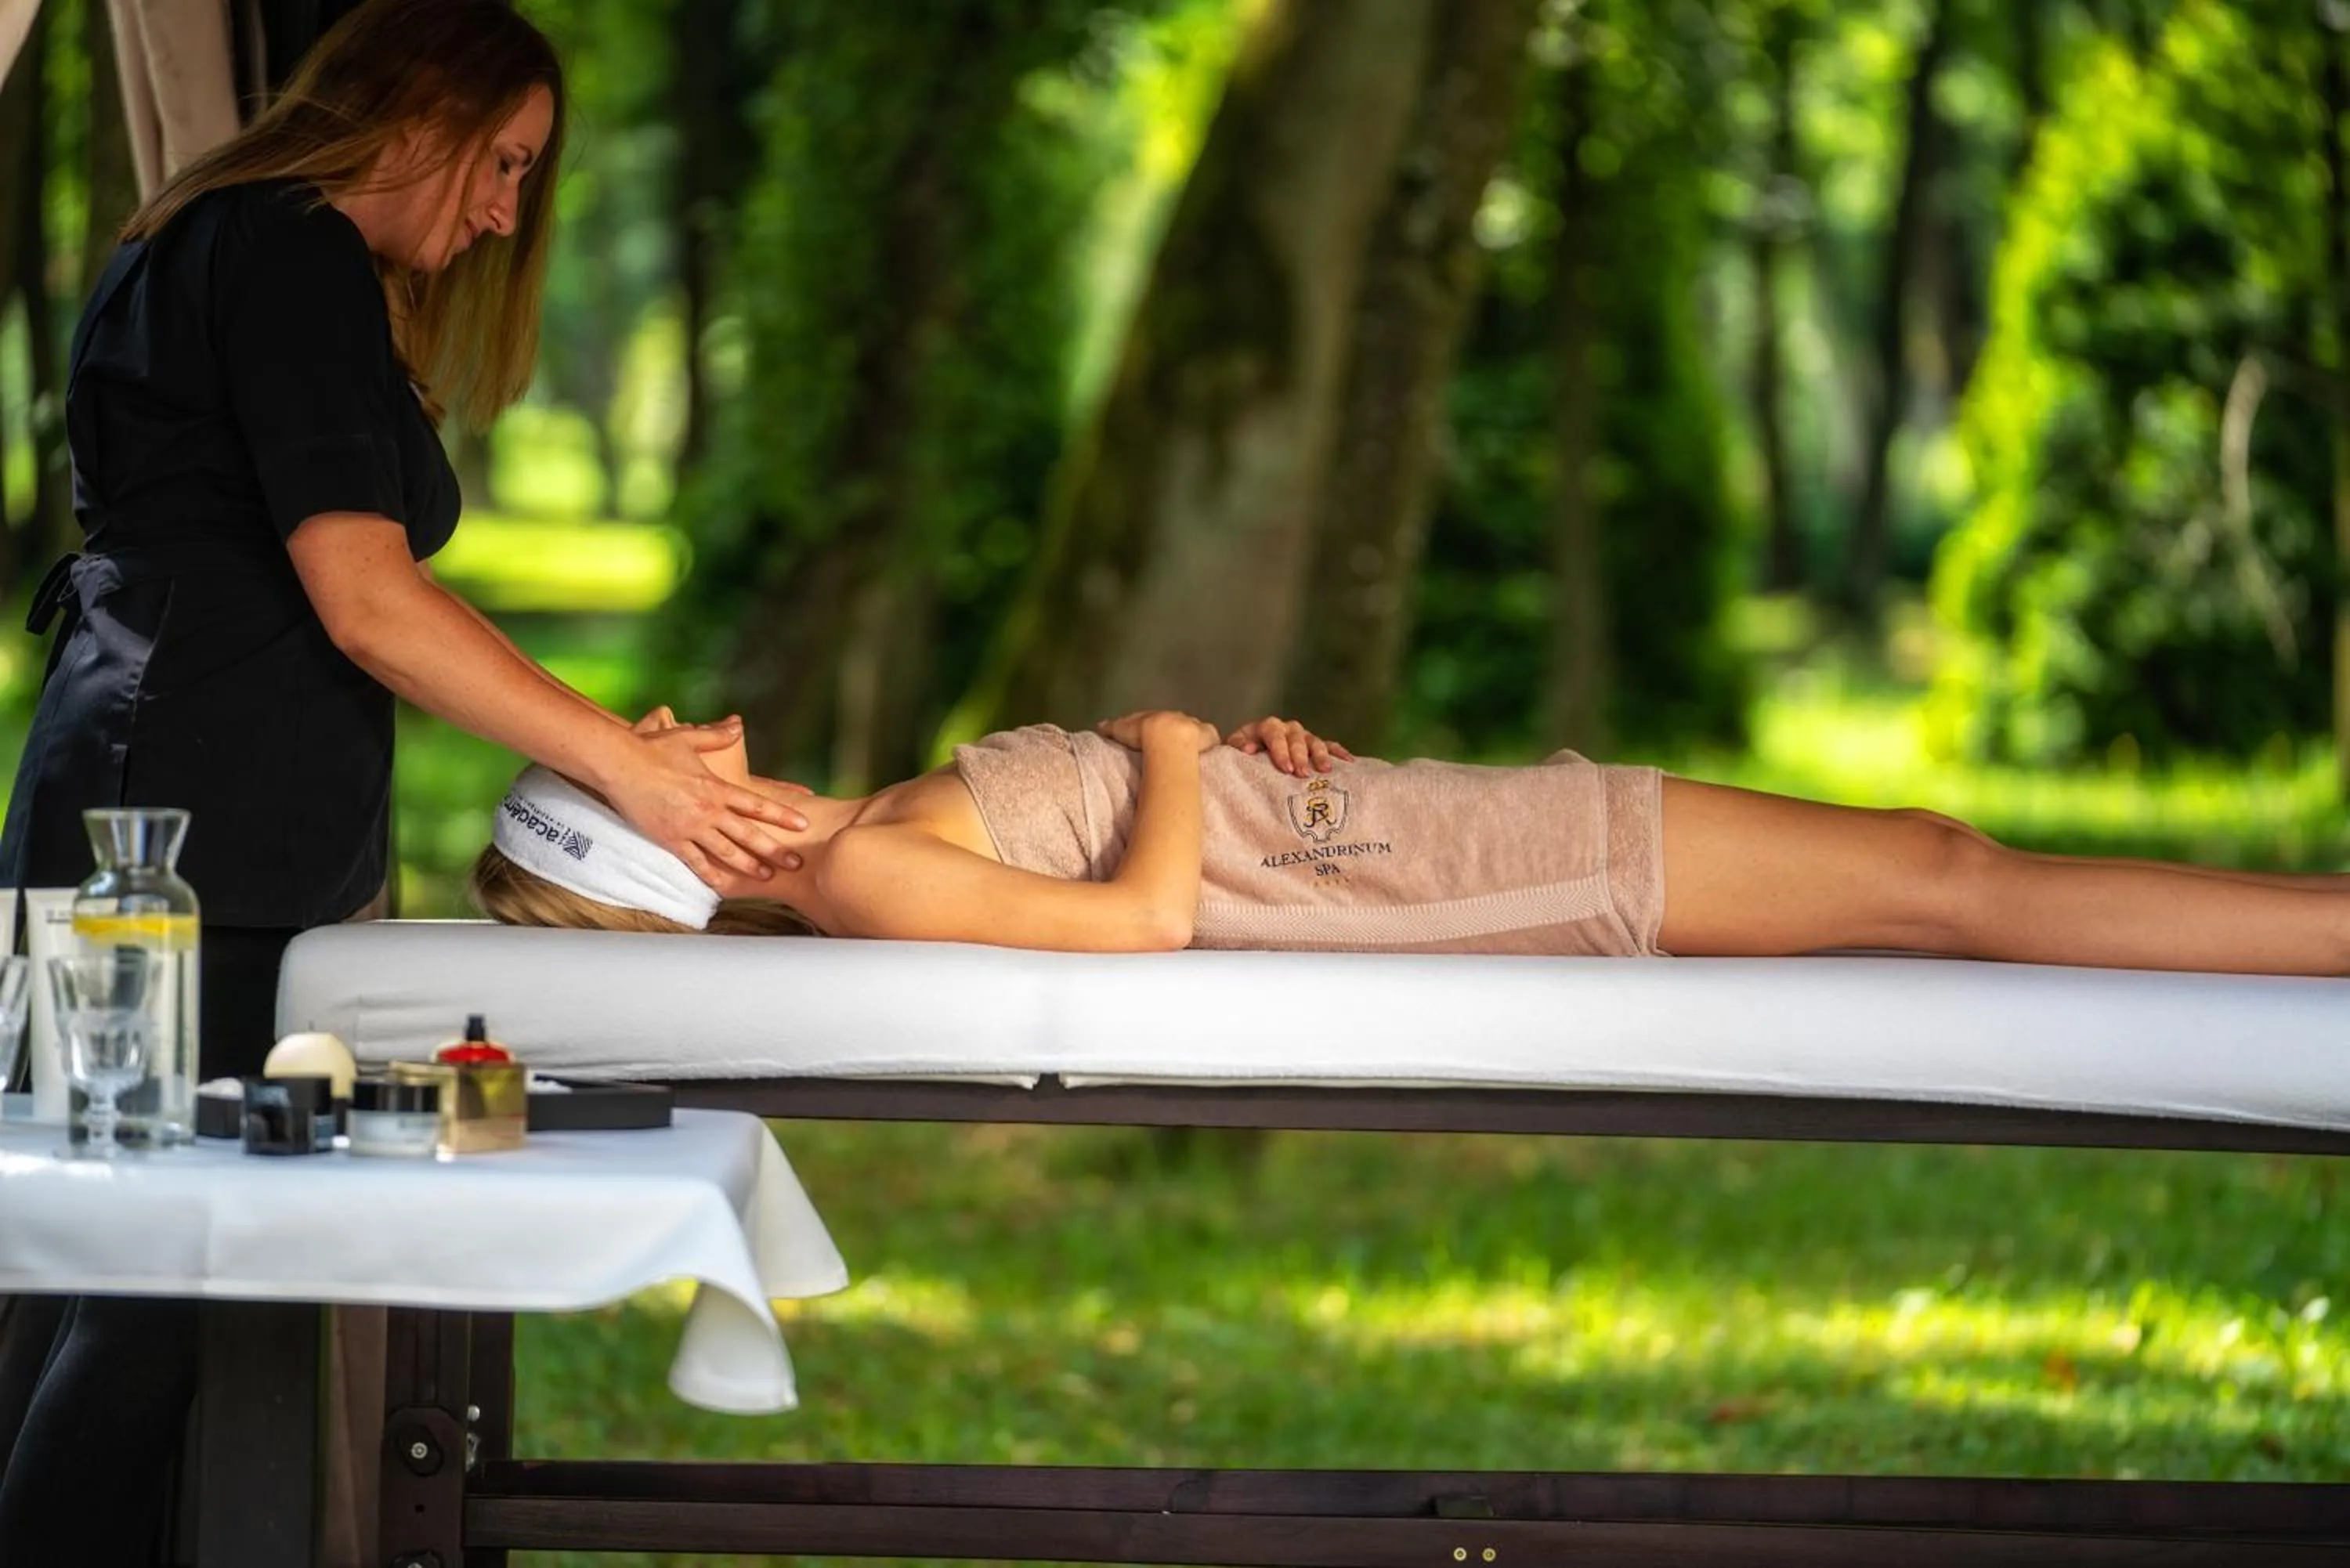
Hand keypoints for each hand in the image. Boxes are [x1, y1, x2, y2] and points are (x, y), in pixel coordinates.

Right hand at [602, 712, 810, 884]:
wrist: (619, 765)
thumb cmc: (652, 748)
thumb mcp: (688, 738)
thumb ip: (716, 736)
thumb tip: (737, 724)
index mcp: (715, 788)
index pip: (756, 805)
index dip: (782, 816)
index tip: (803, 825)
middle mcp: (707, 811)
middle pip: (748, 835)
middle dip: (774, 850)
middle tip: (795, 863)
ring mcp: (689, 828)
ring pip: (726, 853)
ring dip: (748, 866)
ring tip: (766, 877)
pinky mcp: (670, 840)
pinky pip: (694, 863)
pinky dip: (710, 876)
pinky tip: (723, 887)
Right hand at [1094, 710, 1220, 753]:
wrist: (1167, 736)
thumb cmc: (1142, 732)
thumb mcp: (1121, 729)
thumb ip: (1112, 727)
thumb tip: (1100, 726)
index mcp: (1159, 716)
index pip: (1156, 720)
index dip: (1152, 728)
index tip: (1150, 736)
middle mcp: (1179, 717)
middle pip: (1177, 723)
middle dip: (1173, 731)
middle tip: (1169, 744)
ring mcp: (1196, 726)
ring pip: (1195, 730)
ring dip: (1192, 738)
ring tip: (1188, 751)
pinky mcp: (1210, 736)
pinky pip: (1210, 740)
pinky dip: (1208, 745)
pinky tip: (1207, 754)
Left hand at [1224, 714, 1352, 775]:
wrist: (1249, 754)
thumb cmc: (1242, 754)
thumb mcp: (1234, 749)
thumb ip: (1237, 747)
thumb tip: (1248, 749)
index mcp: (1266, 727)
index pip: (1274, 734)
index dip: (1280, 750)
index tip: (1285, 768)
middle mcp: (1287, 729)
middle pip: (1297, 738)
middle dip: (1300, 756)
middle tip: (1302, 774)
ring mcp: (1303, 736)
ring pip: (1314, 741)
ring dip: (1320, 755)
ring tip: (1325, 771)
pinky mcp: (1314, 745)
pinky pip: (1330, 745)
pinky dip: (1339, 752)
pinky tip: (1348, 762)